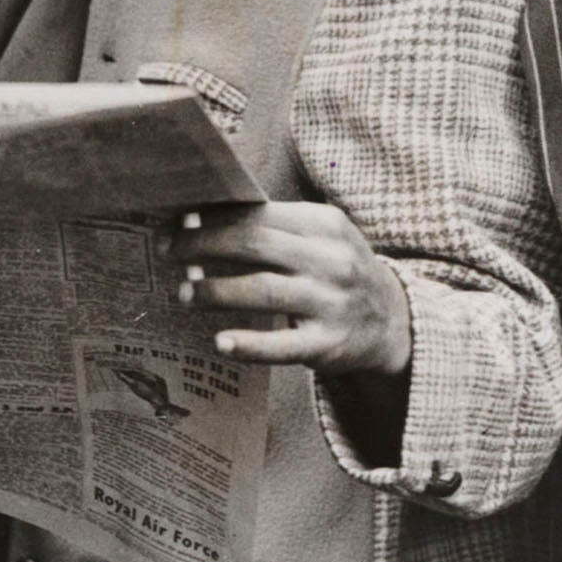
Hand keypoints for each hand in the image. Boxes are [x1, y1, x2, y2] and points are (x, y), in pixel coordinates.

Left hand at [165, 202, 413, 373]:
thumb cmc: (338, 273)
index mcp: (326, 225)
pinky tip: (220, 342)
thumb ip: (275, 228)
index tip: (178, 222)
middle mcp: (331, 260)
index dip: (214, 218)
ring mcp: (331, 303)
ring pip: (264, 291)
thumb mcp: (322, 238)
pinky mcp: (328, 344)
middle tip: (168, 251)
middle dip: (204, 245)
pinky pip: (283, 346)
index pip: (260, 215)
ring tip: (184, 293)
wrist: (393, 323)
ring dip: (216, 291)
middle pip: (256, 246)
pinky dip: (250, 344)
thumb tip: (202, 218)